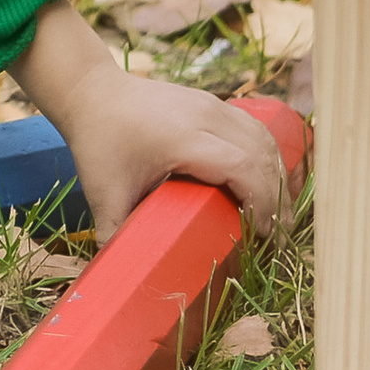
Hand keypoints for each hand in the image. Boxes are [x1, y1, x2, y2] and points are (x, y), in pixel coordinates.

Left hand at [10, 0, 287, 245]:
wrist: (90, 91)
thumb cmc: (98, 141)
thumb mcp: (104, 191)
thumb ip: (117, 236)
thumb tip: (128, 279)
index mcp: (183, 138)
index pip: (243, 167)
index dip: (263, 202)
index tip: (266, 237)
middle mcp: (205, 116)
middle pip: (261, 155)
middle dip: (278, 198)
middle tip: (279, 238)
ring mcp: (212, 104)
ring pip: (264, 138)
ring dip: (278, 175)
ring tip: (279, 214)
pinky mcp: (213, 102)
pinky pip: (255, 127)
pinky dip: (268, 155)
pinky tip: (269, 181)